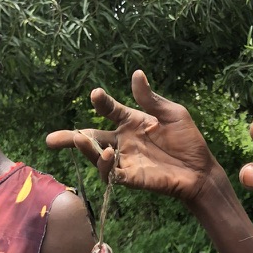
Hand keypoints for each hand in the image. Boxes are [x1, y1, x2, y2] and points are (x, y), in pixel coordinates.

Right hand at [46, 70, 214, 200]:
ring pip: (96, 157)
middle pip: (91, 139)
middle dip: (70, 138)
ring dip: (85, 150)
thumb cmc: (188, 141)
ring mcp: (125, 160)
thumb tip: (137, 74)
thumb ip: (152, 100)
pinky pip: (111, 174)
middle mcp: (123, 141)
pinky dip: (105, 166)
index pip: (109, 110)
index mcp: (131, 122)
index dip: (101, 102)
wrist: (201, 170)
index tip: (96, 95)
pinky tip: (106, 155)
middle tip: (51, 139)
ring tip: (78, 140)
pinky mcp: (131, 178)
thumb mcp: (173, 114)